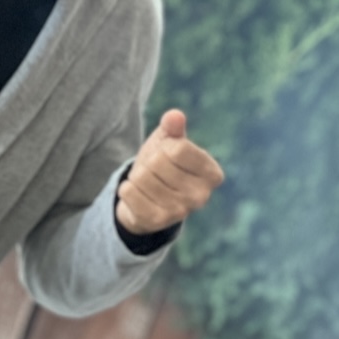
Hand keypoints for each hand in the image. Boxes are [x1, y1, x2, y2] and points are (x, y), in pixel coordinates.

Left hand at [115, 109, 224, 233]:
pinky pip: (129, 193)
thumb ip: (173, 127)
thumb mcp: (169, 142)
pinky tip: (136, 194)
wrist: (147, 199)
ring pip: (142, 177)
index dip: (165, 146)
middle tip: (154, 172)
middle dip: (149, 162)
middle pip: (158, 162)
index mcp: (212, 174)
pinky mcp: (157, 222)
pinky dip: (126, 189)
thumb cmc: (163, 164)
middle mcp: (202, 196)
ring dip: (136, 176)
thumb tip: (174, 116)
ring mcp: (180, 212)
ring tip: (146, 183)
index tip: (168, 154)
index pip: (180, 149)